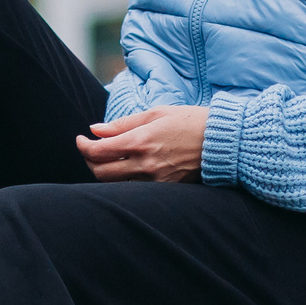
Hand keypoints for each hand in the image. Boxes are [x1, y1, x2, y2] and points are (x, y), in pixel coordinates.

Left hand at [76, 105, 207, 183]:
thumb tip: (95, 129)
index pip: (97, 151)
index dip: (83, 146)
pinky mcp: (166, 189)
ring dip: (106, 173)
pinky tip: (127, 169)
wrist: (223, 142)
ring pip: (116, 185)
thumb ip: (122, 124)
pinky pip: (135, 190)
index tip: (81, 140)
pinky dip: (125, 181)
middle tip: (92, 150)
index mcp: (140, 141)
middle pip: (101, 173)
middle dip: (90, 162)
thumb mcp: (156, 114)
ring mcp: (156, 180)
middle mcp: (145, 163)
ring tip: (109, 159)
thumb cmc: (190, 121)